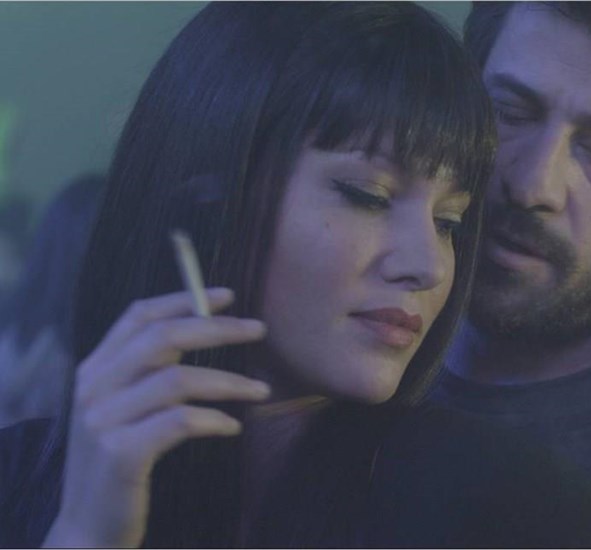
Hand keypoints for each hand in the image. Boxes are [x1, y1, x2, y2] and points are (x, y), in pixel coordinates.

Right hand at [43, 288, 268, 547]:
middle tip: (259, 329)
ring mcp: (104, 421)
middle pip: (162, 338)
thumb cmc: (119, 464)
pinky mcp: (120, 455)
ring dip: (228, 380)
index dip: (185, 299)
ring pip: (177, 378)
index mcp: (94, 371)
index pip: (139, 316)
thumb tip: (204, 330)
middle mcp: (94, 389)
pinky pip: (179, 422)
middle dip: (217, 328)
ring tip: (261, 390)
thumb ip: (146, 373)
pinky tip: (231, 427)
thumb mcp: (122, 411)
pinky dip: (213, 419)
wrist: (88, 529)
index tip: (227, 295)